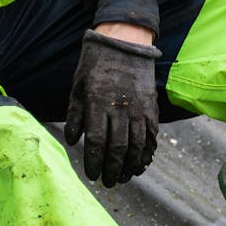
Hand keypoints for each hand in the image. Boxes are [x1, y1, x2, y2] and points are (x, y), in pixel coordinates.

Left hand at [64, 27, 160, 186]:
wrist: (124, 43)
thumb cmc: (95, 66)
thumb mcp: (77, 87)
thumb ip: (75, 115)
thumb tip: (73, 141)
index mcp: (97, 103)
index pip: (95, 142)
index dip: (93, 162)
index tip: (91, 174)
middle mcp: (120, 108)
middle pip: (117, 148)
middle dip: (112, 170)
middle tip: (107, 182)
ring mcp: (139, 108)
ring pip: (136, 146)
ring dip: (130, 166)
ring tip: (123, 178)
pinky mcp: (151, 107)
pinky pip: (151, 136)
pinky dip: (147, 153)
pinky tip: (141, 164)